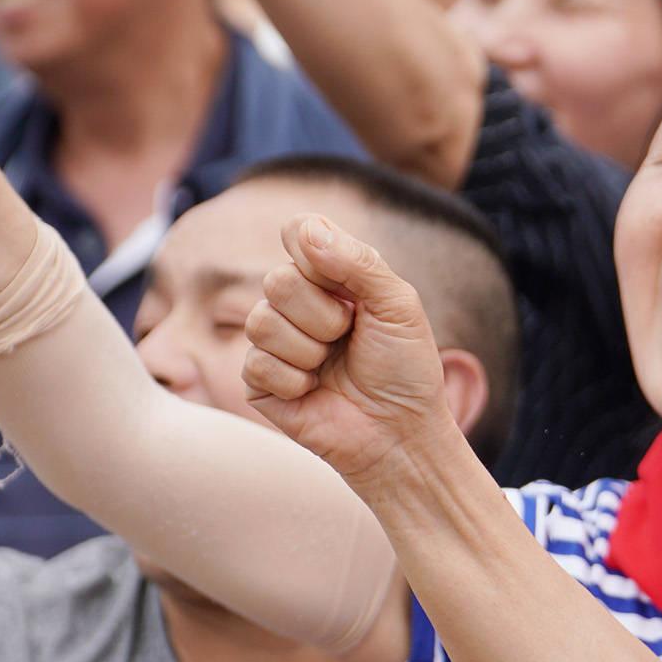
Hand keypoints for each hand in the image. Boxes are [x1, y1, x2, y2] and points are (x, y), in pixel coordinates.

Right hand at [240, 217, 459, 490]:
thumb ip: (358, 261)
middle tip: (349, 337)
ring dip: (310, 350)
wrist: (399, 432)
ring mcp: (273, 340)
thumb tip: (306, 229)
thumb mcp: (398, 305)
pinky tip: (314, 390)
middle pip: (277, 279)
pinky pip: (256, 363)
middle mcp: (296, 302)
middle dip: (324, 315)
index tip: (350, 287)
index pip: (299, 232)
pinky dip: (295, 380)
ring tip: (332, 365)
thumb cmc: (405, 368)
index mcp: (331, 275)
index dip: (315, 253)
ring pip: (260, 320)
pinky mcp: (258, 380)